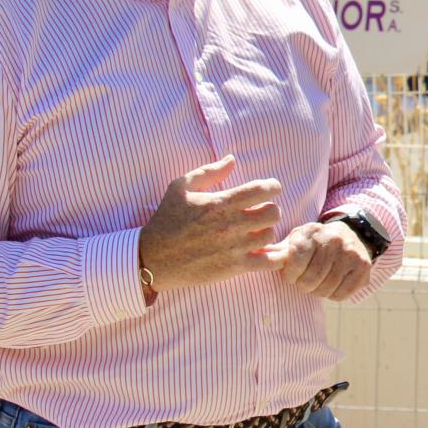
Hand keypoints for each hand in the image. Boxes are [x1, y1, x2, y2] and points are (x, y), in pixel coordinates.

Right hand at [138, 156, 282, 291]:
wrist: (153, 257)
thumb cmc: (167, 219)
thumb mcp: (180, 187)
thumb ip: (209, 171)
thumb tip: (232, 159)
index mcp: (220, 203)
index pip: (261, 189)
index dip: (272, 186)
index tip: (270, 189)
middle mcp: (230, 225)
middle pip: (273, 213)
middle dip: (271, 208)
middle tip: (261, 211)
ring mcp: (234, 248)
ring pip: (270, 235)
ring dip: (267, 231)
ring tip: (256, 231)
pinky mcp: (233, 268)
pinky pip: (268, 263)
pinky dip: (275, 257)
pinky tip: (268, 251)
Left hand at [270, 220, 373, 300]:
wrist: (351, 234)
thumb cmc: (315, 243)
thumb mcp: (296, 240)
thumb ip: (276, 251)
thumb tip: (252, 255)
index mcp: (312, 231)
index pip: (296, 260)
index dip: (290, 274)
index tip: (291, 275)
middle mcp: (334, 239)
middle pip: (310, 278)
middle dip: (303, 285)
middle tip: (304, 282)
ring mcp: (351, 253)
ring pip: (326, 288)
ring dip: (317, 291)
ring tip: (318, 282)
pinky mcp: (363, 267)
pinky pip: (342, 294)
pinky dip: (333, 295)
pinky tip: (332, 284)